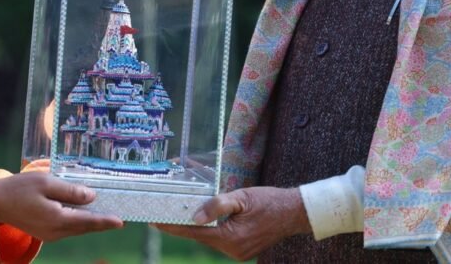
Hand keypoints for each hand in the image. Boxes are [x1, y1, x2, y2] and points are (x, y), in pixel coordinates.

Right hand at [0, 172, 123, 241]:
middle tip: (119, 217)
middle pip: (84, 227)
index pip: (88, 221)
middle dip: (101, 223)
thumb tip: (91, 197)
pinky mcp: (44, 232)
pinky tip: (84, 214)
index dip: (106, 221)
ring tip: (106, 215)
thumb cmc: (19, 188)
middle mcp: (55, 231)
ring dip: (90, 223)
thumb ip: (70, 191)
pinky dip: (79, 222)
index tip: (121, 221)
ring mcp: (49, 234)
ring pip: (76, 229)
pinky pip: (67, 228)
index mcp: (57, 219)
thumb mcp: (46, 182)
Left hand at [153, 187, 309, 260]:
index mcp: (231, 238)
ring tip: (185, 213)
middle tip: (165, 214)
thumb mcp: (241, 197)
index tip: (155, 222)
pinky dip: (213, 230)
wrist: (295, 213)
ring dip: (200, 227)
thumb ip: (216, 206)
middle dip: (184, 225)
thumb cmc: (269, 201)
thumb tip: (194, 217)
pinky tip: (207, 220)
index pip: (194, 232)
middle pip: (201, 236)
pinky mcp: (243, 251)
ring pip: (211, 238)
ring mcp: (239, 253)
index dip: (173, 226)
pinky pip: (222, 240)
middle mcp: (233, 250)